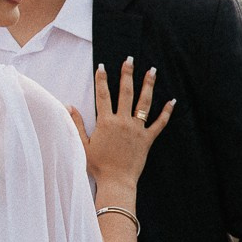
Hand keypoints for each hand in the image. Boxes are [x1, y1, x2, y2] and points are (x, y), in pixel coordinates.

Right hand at [67, 59, 174, 185]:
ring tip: (152, 71)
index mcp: (106, 122)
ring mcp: (137, 129)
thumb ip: (76, 124)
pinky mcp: (147, 139)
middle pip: (125, 93)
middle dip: (127, 74)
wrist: (117, 181)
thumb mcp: (82, 144)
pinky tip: (172, 101)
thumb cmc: (98, 165)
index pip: (102, 95)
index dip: (101, 79)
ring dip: (148, 86)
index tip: (102, 66)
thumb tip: (69, 107)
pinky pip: (159, 123)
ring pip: (144, 103)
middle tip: (129, 60)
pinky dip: (166, 112)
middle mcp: (122, 122)